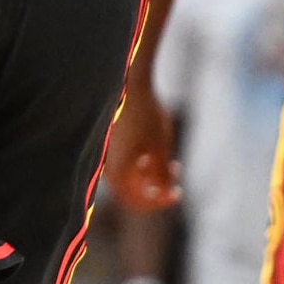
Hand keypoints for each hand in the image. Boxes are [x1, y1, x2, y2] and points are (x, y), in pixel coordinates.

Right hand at [105, 80, 178, 212]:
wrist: (129, 81)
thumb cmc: (146, 114)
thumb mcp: (161, 146)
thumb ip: (161, 173)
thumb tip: (163, 193)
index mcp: (117, 171)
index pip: (136, 202)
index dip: (159, 202)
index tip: (177, 192)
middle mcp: (107, 166)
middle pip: (133, 190)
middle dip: (157, 185)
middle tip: (176, 170)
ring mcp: (106, 155)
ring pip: (130, 177)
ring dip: (150, 173)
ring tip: (169, 158)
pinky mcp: (109, 144)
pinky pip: (125, 163)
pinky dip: (140, 162)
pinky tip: (152, 146)